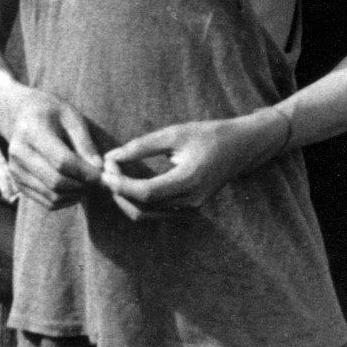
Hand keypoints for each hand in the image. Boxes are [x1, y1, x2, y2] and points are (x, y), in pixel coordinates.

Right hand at [8, 93, 104, 208]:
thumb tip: (98, 169)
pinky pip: (45, 201)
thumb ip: (85, 143)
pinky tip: (76, 189)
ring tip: (88, 184)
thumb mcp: (72, 117)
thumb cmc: (53, 112)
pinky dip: (64, 200)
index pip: (61, 161)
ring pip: (51, 196)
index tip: (102, 174)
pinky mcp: (18, 184)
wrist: (24, 114)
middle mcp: (19, 154)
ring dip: (74, 195)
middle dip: (81, 185)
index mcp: (32, 131)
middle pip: (55, 181)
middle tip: (98, 181)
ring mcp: (16, 172)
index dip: (84, 171)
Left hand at [102, 108, 286, 218]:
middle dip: (119, 191)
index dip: (121, 184)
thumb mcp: (176, 133)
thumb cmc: (210, 134)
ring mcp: (190, 209)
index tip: (105, 170)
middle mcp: (190, 201)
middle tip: (106, 172)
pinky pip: (156, 212)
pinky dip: (139, 201)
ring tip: (113, 178)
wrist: (241, 147)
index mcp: (189, 180)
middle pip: (143, 207)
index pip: (146, 192)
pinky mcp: (188, 209)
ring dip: (126, 198)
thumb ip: (143, 146)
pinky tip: (130, 185)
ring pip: (147, 213)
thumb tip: (111, 157)